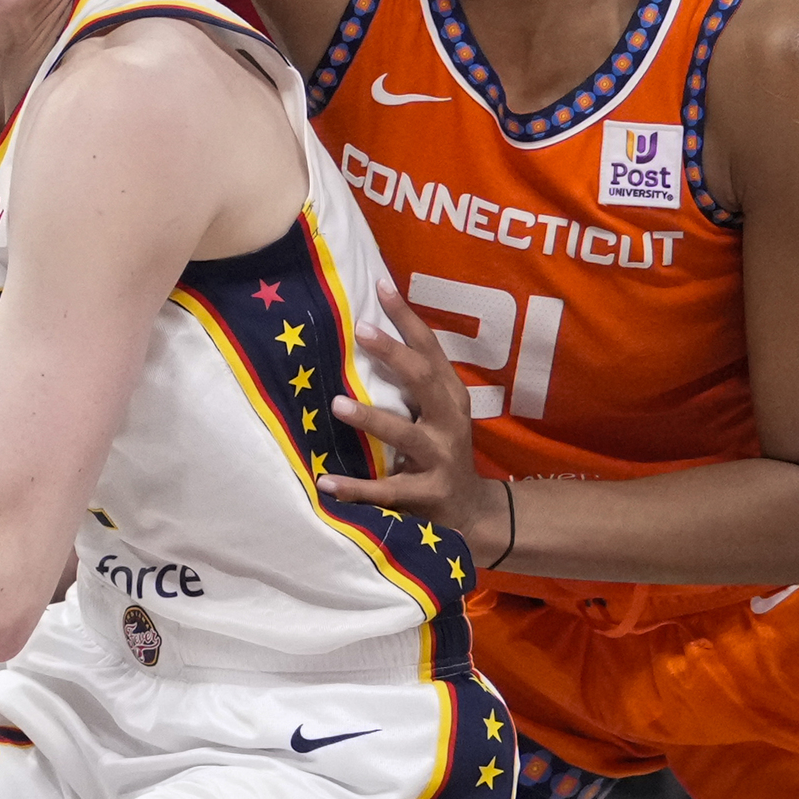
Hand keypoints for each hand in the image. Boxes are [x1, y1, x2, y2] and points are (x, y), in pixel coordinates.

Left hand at [317, 279, 504, 550]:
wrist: (472, 513)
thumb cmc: (439, 450)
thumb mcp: (434, 412)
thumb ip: (409, 381)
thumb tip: (364, 330)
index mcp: (450, 396)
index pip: (430, 350)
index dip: (407, 318)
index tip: (382, 286)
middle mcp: (450, 422)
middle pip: (425, 380)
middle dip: (394, 353)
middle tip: (359, 330)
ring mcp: (441, 459)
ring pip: (406, 435)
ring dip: (372, 418)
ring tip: (337, 404)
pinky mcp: (428, 494)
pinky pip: (388, 490)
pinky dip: (356, 488)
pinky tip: (326, 482)